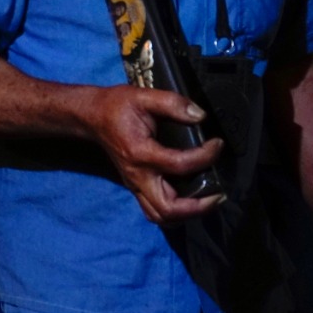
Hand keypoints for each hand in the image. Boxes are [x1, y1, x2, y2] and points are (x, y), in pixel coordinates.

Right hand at [87, 85, 224, 224]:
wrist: (93, 117)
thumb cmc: (116, 106)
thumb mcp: (143, 97)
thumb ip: (172, 103)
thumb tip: (200, 116)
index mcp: (140, 153)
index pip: (179, 165)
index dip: (205, 156)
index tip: (217, 144)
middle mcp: (137, 175)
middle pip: (168, 208)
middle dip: (198, 206)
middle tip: (219, 194)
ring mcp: (134, 184)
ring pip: (160, 216)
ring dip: (187, 214)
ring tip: (208, 200)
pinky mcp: (135, 186)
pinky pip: (154, 211)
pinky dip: (175, 212)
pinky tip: (190, 200)